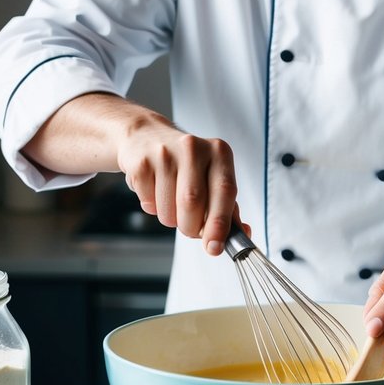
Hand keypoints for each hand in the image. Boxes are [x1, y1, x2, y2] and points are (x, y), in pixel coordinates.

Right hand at [118, 113, 240, 254]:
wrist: (146, 137)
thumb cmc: (185, 164)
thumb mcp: (212, 177)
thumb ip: (228, 207)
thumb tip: (242, 234)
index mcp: (219, 152)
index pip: (225, 191)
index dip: (220, 224)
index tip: (215, 246)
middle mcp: (193, 148)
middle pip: (193, 203)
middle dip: (191, 227)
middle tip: (190, 226)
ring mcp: (165, 154)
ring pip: (169, 211)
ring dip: (171, 219)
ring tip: (170, 201)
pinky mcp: (141, 163)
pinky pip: (148, 205)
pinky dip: (152, 209)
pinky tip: (155, 191)